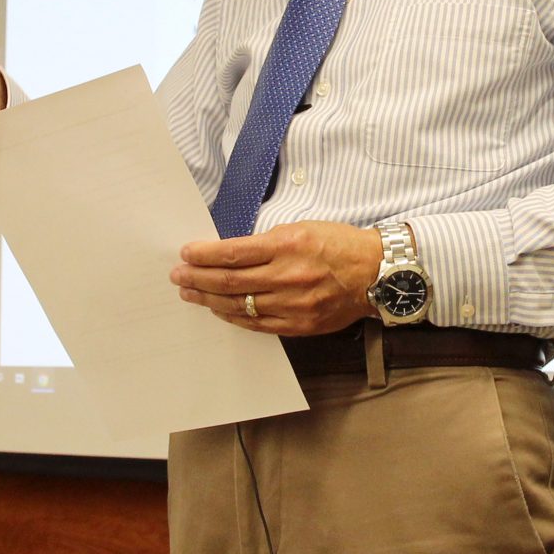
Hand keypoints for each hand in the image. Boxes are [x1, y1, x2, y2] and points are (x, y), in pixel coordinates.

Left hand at [173, 222, 385, 335]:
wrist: (375, 274)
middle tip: (178, 276)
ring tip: (190, 294)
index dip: (204, 255)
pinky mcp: (298, 325)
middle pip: (230, 281)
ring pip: (239, 305)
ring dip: (209, 299)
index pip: (233, 253)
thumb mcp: (302, 228)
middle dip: (198, 278)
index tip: (186, 253)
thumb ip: (267, 242)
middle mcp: (287, 277)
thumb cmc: (338, 245)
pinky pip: (256, 324)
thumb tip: (230, 252)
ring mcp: (292, 305)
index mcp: (287, 246)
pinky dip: (233, 317)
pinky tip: (218, 310)